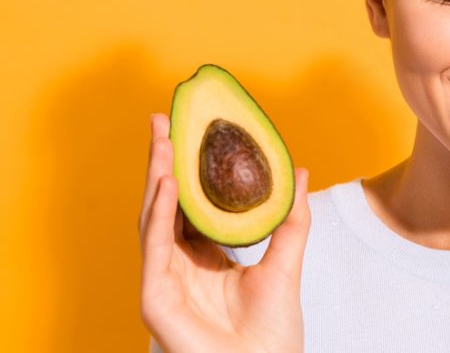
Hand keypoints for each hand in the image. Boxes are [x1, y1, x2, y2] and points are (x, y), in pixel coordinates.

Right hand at [139, 113, 310, 352]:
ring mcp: (163, 281)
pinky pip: (154, 248)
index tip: (187, 128)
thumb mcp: (285, 262)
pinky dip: (159, 213)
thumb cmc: (273, 333)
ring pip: (152, 219)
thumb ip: (290, 218)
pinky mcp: (155, 299)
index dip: (185, 166)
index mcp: (204, 257)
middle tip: (163, 119)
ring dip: (156, 177)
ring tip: (163, 141)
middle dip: (161, 161)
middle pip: (164, 204)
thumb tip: (297, 171)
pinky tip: (166, 183)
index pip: (188, 202)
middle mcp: (178, 265)